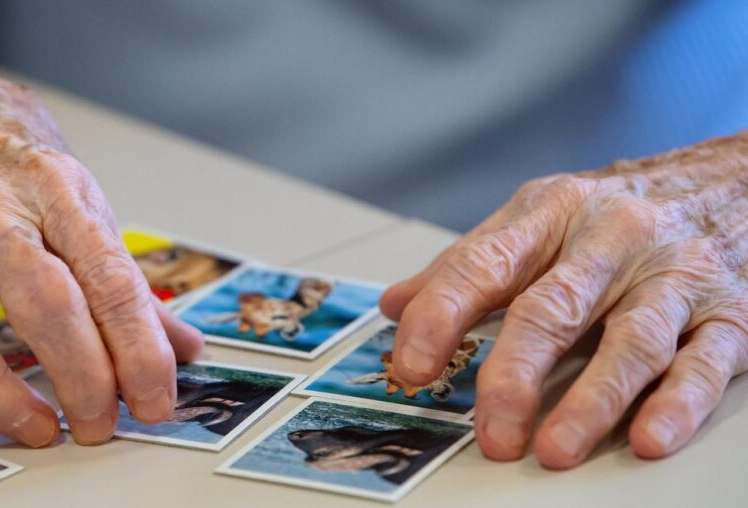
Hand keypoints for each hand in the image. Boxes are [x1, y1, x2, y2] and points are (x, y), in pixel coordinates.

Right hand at [0, 67, 202, 446]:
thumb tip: (181, 346)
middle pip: (42, 303)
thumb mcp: (74, 193)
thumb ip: (122, 275)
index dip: (139, 348)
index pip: (108, 277)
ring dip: (0, 395)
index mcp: (52, 188)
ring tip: (41, 428)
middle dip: (82, 376)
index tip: (155, 399)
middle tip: (102, 425)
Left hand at [380, 135, 747, 467]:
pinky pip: (704, 362)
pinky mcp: (730, 313)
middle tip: (490, 428)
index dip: (440, 315)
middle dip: (515, 373)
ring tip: (554, 448)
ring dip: (592, 400)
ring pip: (631, 341)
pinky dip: (676, 403)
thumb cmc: (618, 209)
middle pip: (554, 308)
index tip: (409, 364)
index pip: (483, 264)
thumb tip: (395, 306)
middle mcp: (612, 239)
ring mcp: (674, 275)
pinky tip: (648, 437)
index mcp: (551, 213)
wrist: (733, 178)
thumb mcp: (537, 218)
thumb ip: (466, 265)